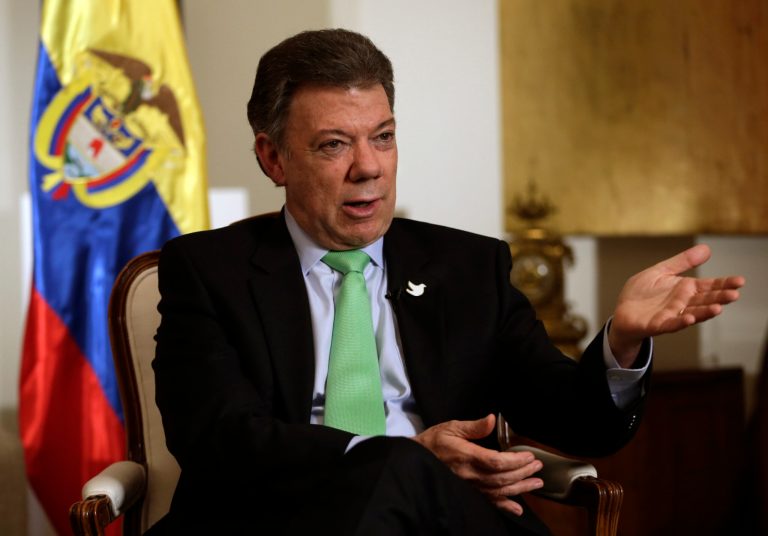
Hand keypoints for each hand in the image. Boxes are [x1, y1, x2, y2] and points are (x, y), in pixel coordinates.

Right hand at [412, 414, 542, 515]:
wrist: (416, 461)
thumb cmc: (434, 442)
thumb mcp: (451, 427)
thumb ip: (474, 426)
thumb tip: (492, 419)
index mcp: (467, 456)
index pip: (496, 461)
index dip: (515, 460)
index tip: (529, 455)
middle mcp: (470, 475)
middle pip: (502, 478)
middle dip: (523, 472)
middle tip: (538, 466)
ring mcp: (470, 487)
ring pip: (499, 491)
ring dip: (521, 488)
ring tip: (537, 483)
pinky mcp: (469, 493)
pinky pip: (489, 502)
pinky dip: (505, 507)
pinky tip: (518, 509)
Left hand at [609, 244, 744, 366]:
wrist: (622, 313)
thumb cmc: (642, 294)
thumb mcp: (661, 272)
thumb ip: (682, 262)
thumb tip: (707, 249)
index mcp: (685, 290)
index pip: (708, 286)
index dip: (724, 284)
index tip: (740, 281)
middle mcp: (682, 303)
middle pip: (704, 300)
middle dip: (719, 298)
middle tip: (735, 295)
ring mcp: (671, 315)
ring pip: (692, 313)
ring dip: (705, 312)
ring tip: (718, 308)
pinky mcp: (657, 324)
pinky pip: (671, 324)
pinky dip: (681, 321)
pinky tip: (690, 318)